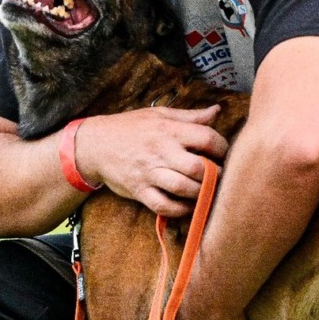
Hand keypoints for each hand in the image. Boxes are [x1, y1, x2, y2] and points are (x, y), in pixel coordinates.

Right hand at [76, 106, 227, 216]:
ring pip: (184, 188)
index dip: (223, 148)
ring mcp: (149, 173)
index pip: (207, 138)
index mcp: (169, 130)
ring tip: (207, 191)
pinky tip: (187, 205)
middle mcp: (161, 151)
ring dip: (201, 193)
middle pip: (198, 167)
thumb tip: (216, 110)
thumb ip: (190, 116)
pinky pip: (164, 205)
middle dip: (216, 174)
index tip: (223, 154)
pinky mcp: (139, 190)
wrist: (95, 144)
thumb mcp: (159, 114)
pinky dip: (180, 209)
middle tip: (220, 176)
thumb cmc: (130, 127)